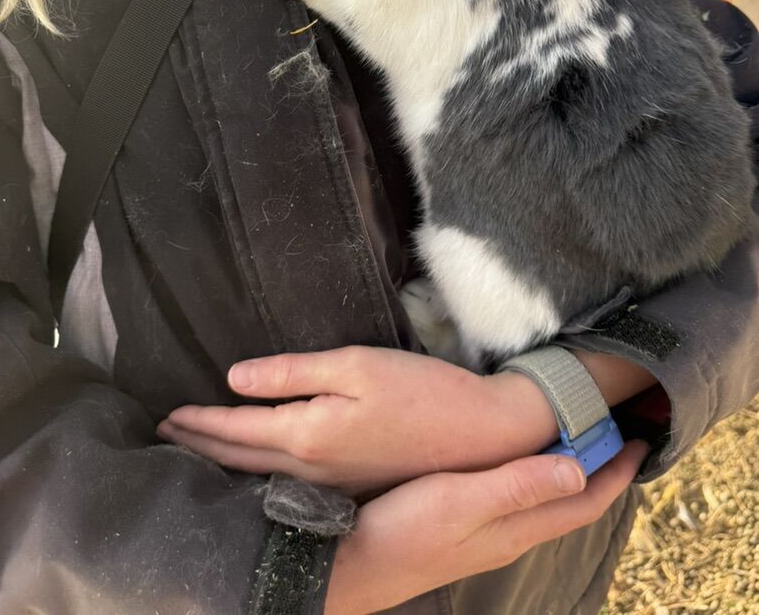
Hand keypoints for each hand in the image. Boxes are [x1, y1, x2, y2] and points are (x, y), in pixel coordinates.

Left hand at [157, 346, 563, 495]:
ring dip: (225, 462)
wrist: (479, 438)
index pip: (237, 430)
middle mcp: (312, 469)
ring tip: (200, 451)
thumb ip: (293, 373)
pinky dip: (257, 472)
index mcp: (308, 435)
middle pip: (241, 459)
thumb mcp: (356, 365)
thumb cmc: (420, 392)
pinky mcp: (352, 485)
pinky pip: (286, 483)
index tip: (167, 416)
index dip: (199, 421)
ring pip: (260, 476)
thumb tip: (235, 377)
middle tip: (169, 436)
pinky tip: (255, 466)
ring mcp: (332, 484)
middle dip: (201, 446)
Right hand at [323, 441, 649, 614]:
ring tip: (580, 436)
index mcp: (515, 527)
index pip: (583, 500)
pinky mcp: (463, 525)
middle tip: (618, 428)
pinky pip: (518, 497)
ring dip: (569, 469)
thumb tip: (579, 470)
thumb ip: (517, 486)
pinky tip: (520, 458)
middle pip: (570, 500)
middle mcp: (508, 533)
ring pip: (544, 499)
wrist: (350, 564)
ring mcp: (485, 532)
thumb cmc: (402, 531)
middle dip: (600, 468)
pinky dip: (535, 473)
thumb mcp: (461, 501)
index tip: (641, 439)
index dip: (616, 472)